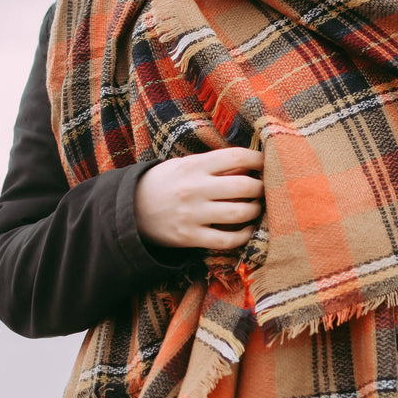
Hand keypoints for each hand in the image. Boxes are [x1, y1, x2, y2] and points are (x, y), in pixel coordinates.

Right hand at [135, 147, 263, 250]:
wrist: (130, 209)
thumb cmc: (165, 183)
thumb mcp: (186, 165)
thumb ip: (217, 166)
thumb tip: (252, 167)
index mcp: (194, 165)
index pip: (237, 156)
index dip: (259, 159)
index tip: (267, 163)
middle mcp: (194, 189)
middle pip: (244, 186)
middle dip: (261, 188)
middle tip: (263, 189)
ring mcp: (192, 215)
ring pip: (239, 214)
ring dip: (255, 210)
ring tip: (255, 207)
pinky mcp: (190, 237)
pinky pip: (226, 240)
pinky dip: (243, 235)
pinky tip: (247, 229)